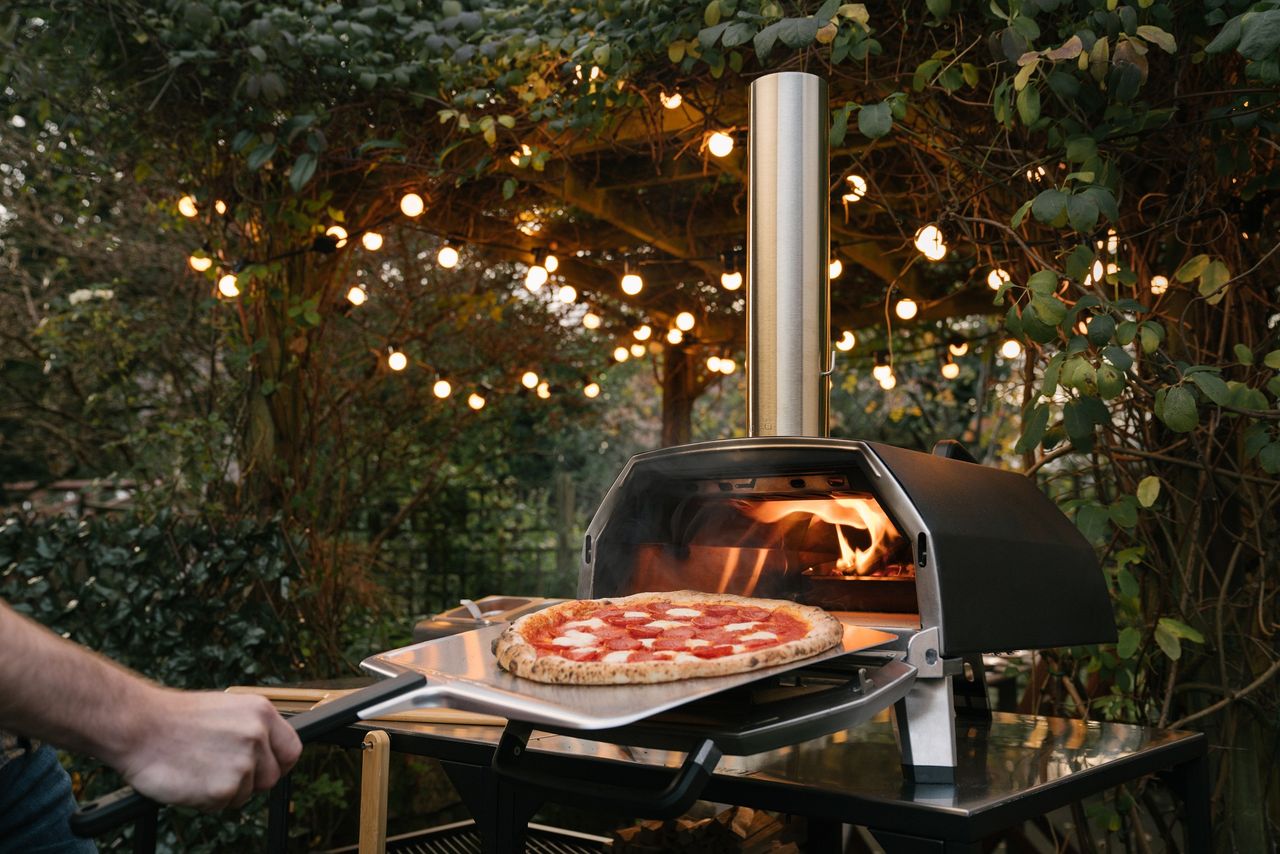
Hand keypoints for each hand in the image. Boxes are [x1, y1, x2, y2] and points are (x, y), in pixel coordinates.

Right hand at [112, 688, 302, 809]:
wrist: (139, 726)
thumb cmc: (177, 719)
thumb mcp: (227, 711)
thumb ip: (253, 731)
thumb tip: (269, 755)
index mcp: (261, 712)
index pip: (291, 750)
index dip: (279, 765)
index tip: (266, 771)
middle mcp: (257, 736)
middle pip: (271, 778)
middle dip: (250, 782)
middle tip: (219, 771)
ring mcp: (243, 763)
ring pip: (246, 794)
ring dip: (225, 790)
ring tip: (198, 769)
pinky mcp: (223, 788)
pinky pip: (223, 805)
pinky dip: (206, 800)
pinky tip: (190, 780)